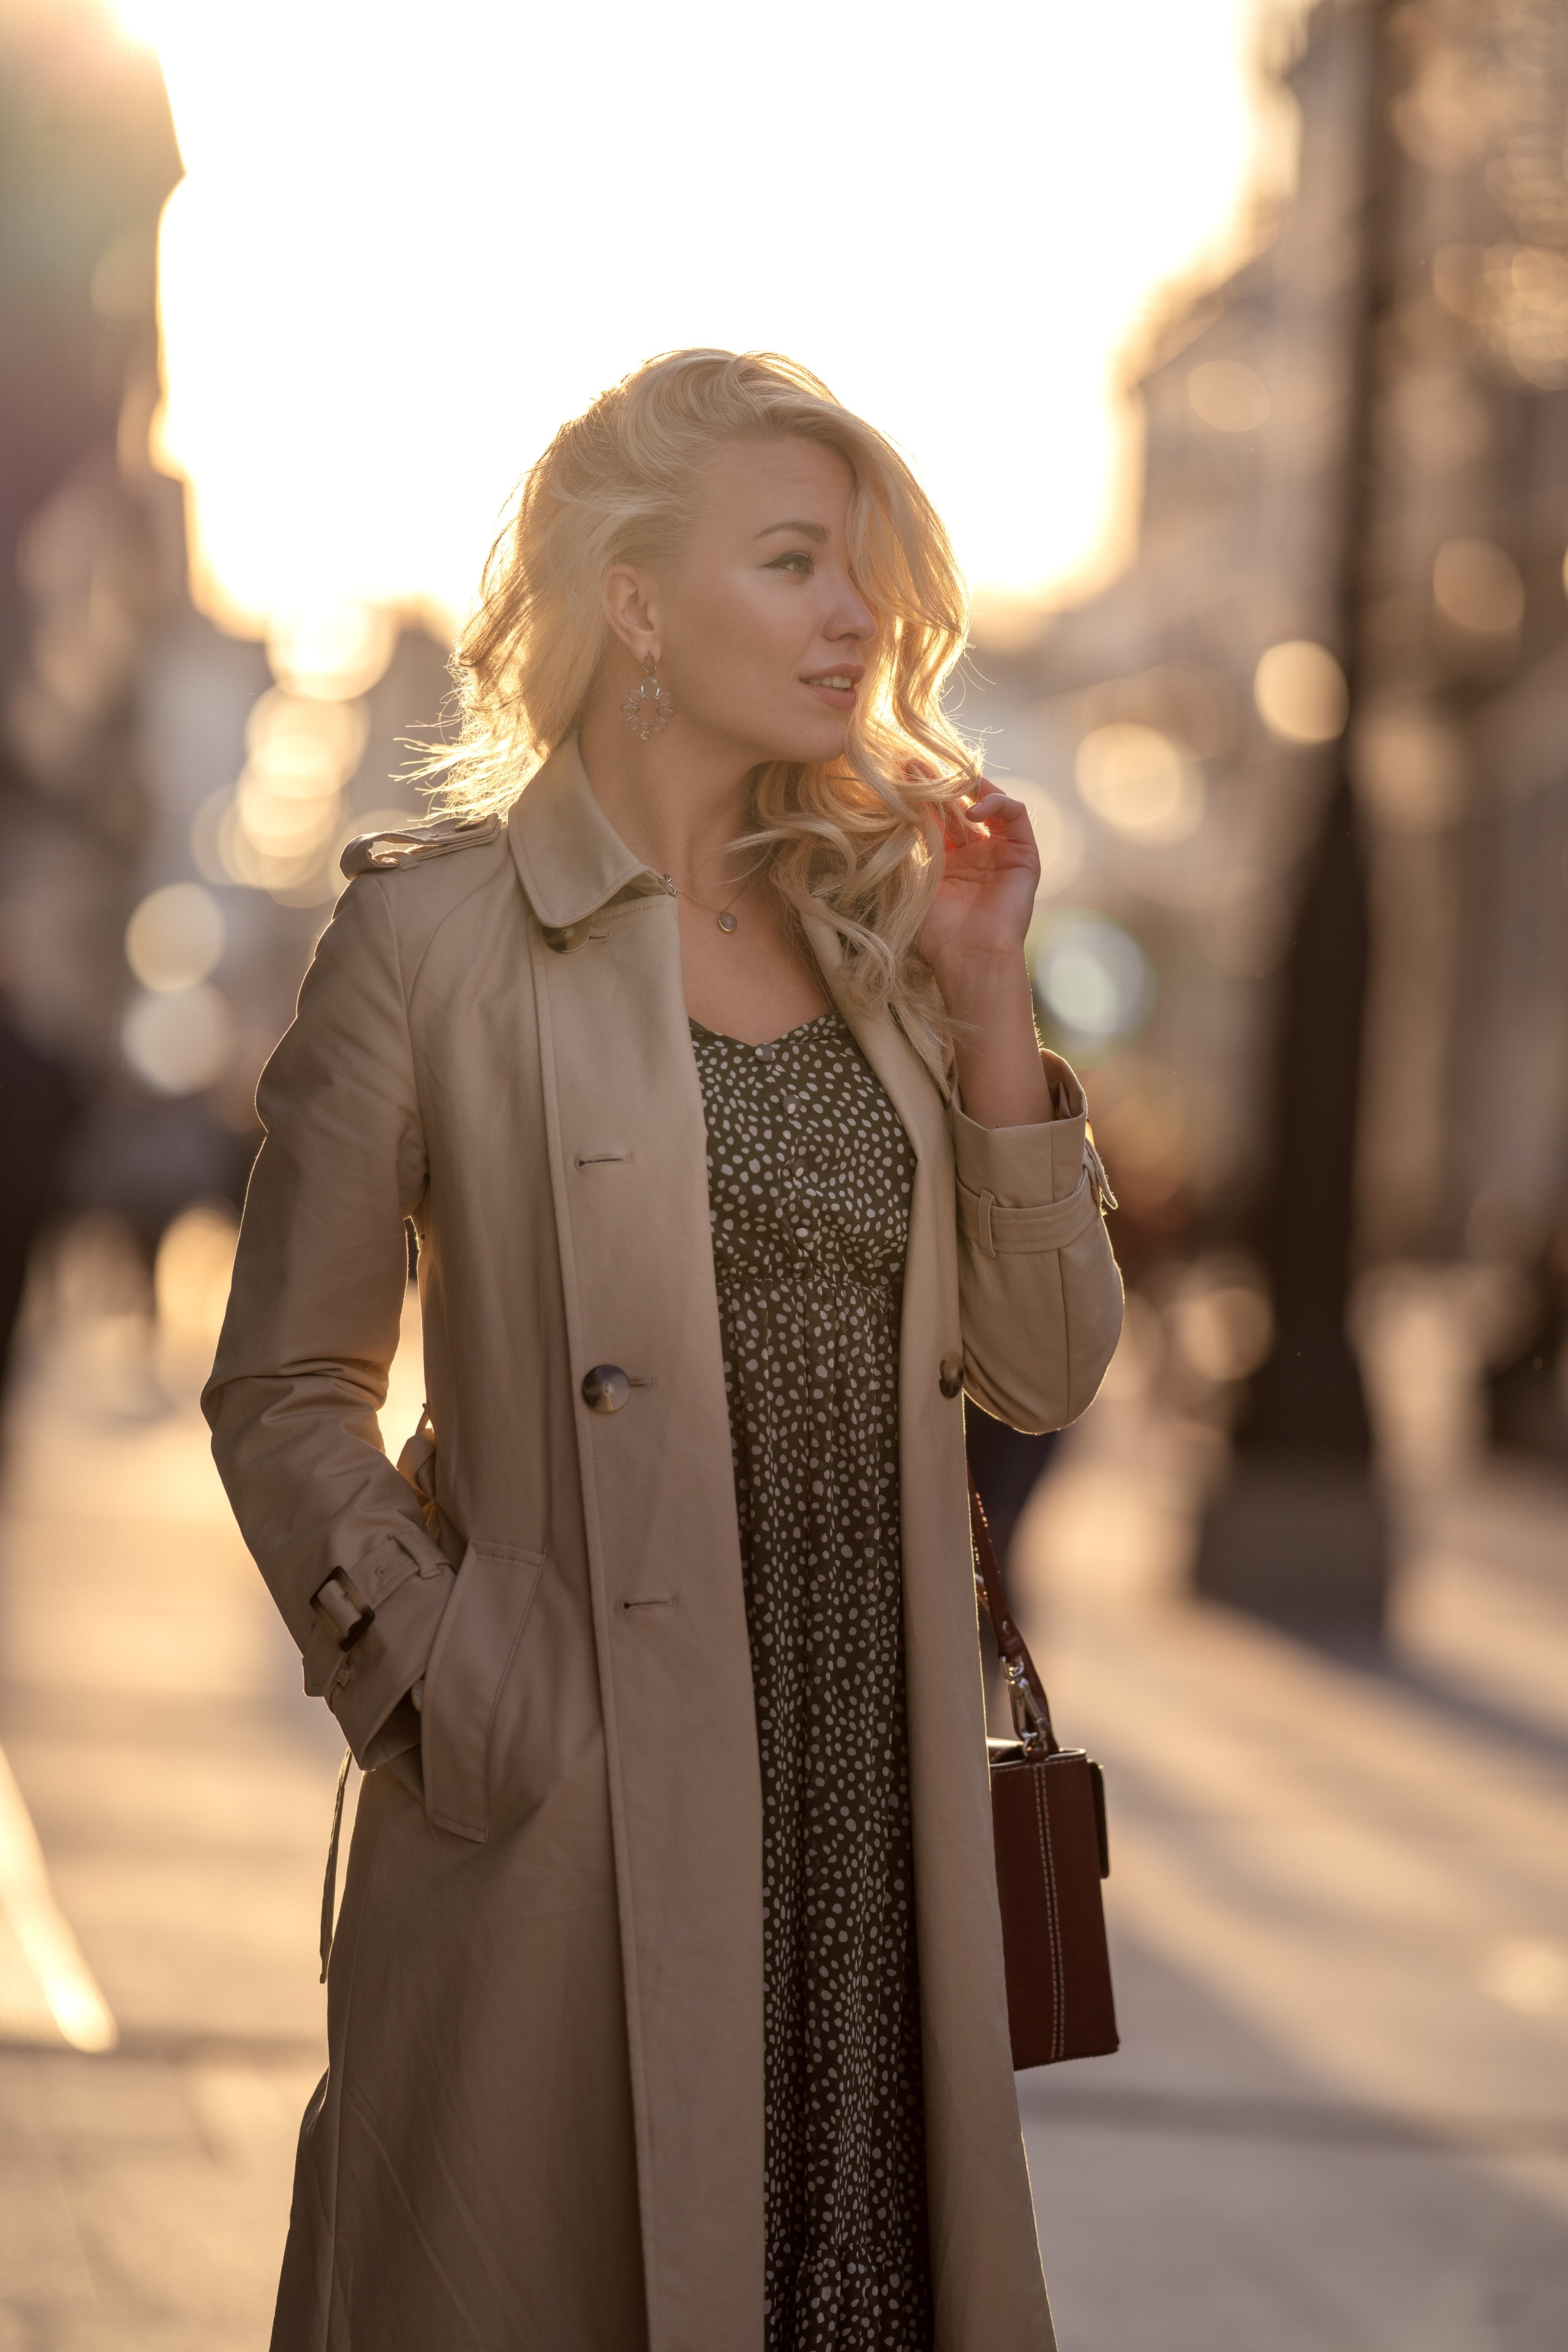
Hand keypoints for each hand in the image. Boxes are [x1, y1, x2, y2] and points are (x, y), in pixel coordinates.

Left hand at [913, 776, 1050, 1127]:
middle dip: (940, 783)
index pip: (935, 817)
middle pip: (960, 805)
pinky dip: (998, 804)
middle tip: (915, 765)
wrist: (968, 957)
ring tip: (946, 780)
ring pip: (990, 804)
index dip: (920, 795)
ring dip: (969, 787)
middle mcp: (976, 854)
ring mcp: (1002, 853)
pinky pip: (1016, 815)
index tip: (899, 774)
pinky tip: (975, 809)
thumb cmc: (936, 932)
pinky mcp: (1025, 855)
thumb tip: (883, 812)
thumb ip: (904, 849)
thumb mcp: (911, 882)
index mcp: (948, 862)